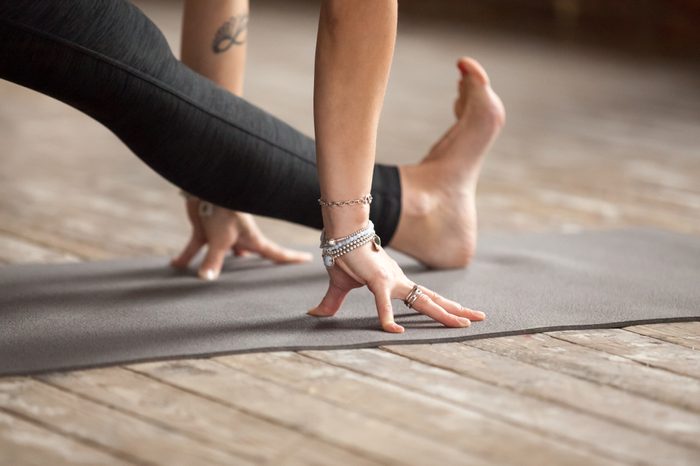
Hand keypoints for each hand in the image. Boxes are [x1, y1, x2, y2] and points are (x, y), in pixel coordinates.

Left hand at [170, 196, 312, 279]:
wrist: (204, 184)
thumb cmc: (222, 208)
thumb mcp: (220, 239)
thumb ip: (213, 261)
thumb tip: (206, 280)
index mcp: (252, 240)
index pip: (276, 254)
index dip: (292, 258)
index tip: (307, 259)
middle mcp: (239, 239)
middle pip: (248, 257)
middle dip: (252, 267)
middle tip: (260, 279)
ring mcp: (222, 234)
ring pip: (218, 255)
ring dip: (212, 264)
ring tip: (208, 278)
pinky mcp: (205, 230)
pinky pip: (195, 248)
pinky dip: (186, 257)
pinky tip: (175, 265)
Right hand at [307, 241, 485, 332]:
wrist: (340, 231)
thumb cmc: (342, 255)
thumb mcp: (340, 286)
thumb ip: (333, 302)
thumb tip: (315, 315)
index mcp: (395, 282)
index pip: (425, 297)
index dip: (444, 307)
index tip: (461, 315)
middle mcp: (400, 282)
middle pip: (434, 300)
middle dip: (457, 311)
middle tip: (480, 320)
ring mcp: (391, 281)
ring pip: (424, 301)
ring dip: (444, 314)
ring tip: (464, 325)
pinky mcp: (376, 281)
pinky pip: (383, 304)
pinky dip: (387, 319)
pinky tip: (394, 333)